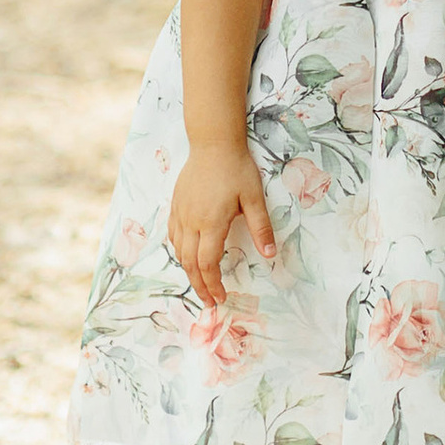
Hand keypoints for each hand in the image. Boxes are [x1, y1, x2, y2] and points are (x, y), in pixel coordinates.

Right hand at [166, 142, 276, 305]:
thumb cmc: (236, 168)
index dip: (213, 285)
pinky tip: (187, 255)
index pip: (208, 264)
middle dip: (199, 286)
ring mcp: (181, 214)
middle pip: (190, 264)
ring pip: (179, 252)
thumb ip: (261, 227)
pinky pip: (173, 236)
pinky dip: (179, 252)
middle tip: (209, 301)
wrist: (213, 143)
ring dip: (188, 271)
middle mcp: (192, 222)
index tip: (221, 298)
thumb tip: (271, 254)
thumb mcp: (254, 197)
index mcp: (211, 223)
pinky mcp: (176, 205)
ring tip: (200, 283)